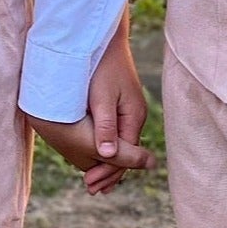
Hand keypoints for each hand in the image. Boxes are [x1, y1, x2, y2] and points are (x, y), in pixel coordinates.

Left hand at [30, 33, 154, 194]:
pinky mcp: (121, 105)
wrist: (106, 38)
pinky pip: (116, 133)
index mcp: (134, 117)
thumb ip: (105, 126)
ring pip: (120, 144)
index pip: (125, 154)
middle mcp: (135, 116)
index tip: (92, 186)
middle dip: (109, 172)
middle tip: (92, 189)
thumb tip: (106, 154)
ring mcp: (130, 111)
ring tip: (92, 178)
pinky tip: (95, 152)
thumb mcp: (101, 98)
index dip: (109, 172)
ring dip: (107, 161)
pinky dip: (106, 147)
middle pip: (125, 153)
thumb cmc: (102, 65)